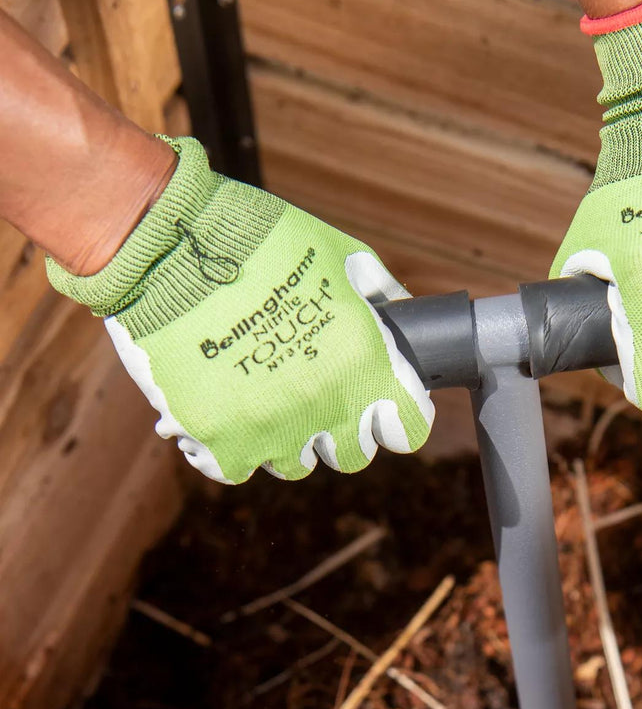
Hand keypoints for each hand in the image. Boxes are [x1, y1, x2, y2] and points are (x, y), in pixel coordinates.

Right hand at [47, 137, 432, 482]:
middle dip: (340, 430)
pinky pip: (236, 468)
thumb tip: (404, 315)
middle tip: (316, 396)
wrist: (167, 244)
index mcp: (365, 362)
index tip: (381, 405)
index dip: (396, 415)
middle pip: (352, 455)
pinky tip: (224, 409)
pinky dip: (231, 446)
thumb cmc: (256, 240)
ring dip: (285, 436)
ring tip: (262, 395)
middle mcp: (326, 406)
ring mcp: (272, 430)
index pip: (407, 427)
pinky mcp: (219, 441)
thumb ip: (378, 293)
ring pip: (295, 464)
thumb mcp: (336, 252)